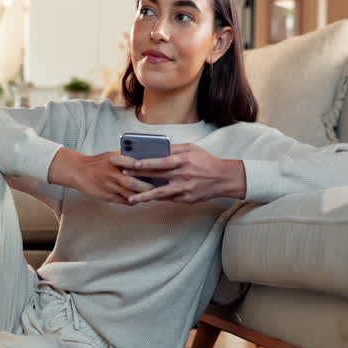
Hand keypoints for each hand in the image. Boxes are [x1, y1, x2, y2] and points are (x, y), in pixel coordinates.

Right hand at [48, 148, 152, 204]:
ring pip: (130, 194)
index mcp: (114, 160)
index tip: (158, 169)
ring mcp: (109, 186)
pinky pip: (123, 201)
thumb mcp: (112, 155)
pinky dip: (133, 201)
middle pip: (133, 182)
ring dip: (142, 196)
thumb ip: (127, 158)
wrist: (78, 171)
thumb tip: (147, 160)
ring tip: (152, 195)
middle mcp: (111, 173)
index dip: (146, 167)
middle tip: (160, 188)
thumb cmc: (98, 162)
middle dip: (147, 186)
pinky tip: (139, 200)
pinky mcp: (106, 196)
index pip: (133, 163)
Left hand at [111, 143, 246, 204]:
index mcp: (183, 161)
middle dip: (139, 177)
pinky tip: (145, 199)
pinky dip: (157, 199)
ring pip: (160, 194)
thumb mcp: (192, 149)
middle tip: (123, 177)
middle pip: (156, 177)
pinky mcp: (186, 199)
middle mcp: (182, 175)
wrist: (224, 178)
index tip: (132, 164)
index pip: (161, 162)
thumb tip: (158, 148)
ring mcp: (184, 189)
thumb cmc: (206, 161)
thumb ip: (175, 148)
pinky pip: (168, 199)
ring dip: (144, 196)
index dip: (146, 163)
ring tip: (131, 199)